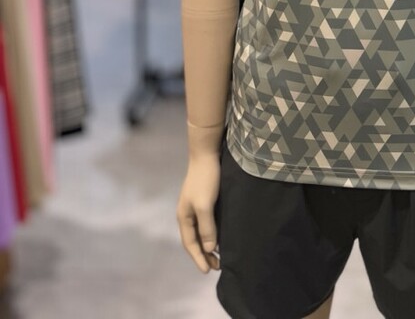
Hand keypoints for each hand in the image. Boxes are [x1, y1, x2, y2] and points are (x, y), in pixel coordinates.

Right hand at [177, 152, 221, 272]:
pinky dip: (212, 233)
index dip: (199, 258)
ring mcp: (195, 206)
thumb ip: (207, 227)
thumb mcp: (205, 205)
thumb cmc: (205, 179)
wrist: (207, 153)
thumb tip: (210, 248)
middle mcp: (187, 213)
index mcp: (184, 217)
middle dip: (204, 254)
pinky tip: (220, 235)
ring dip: (208, 245)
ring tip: (219, 256)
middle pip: (194, 240)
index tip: (208, 271)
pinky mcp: (204, 199)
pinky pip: (206, 223)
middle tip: (217, 267)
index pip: (190, 244)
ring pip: (200, 231)